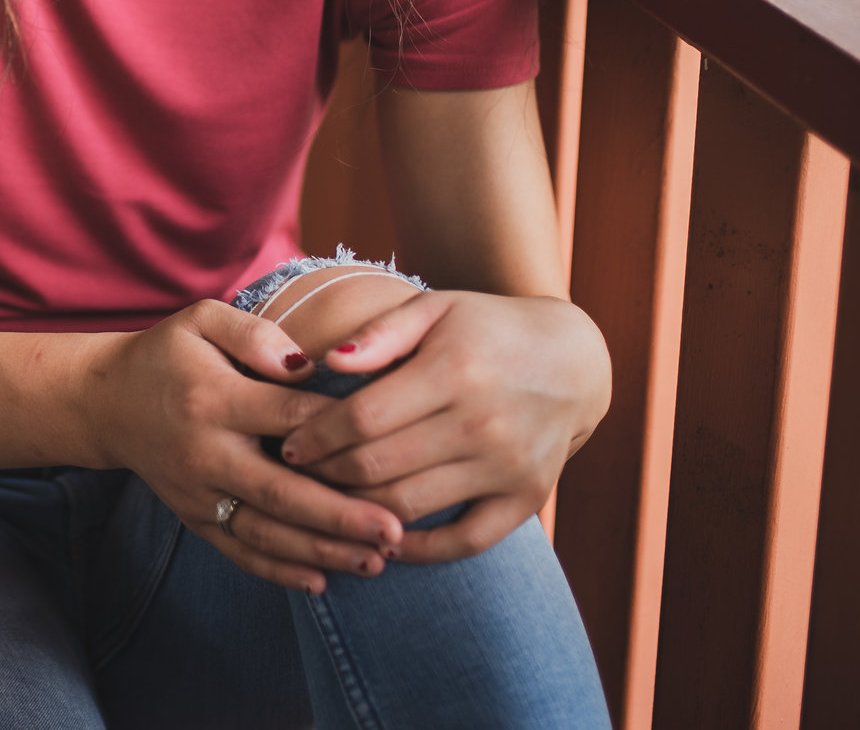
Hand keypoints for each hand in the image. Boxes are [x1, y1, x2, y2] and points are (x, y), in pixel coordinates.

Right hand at [80, 301, 407, 593]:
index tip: (391, 444)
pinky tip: (322, 581)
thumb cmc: (168, 355)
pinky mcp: (194, 517)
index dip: (338, 432)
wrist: (107, 402)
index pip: (287, 417)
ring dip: (321, 551)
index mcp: (214, 398)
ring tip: (376, 561)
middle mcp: (206, 453)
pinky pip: (239, 552)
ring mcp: (198, 493)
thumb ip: (255, 333)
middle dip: (341, 515)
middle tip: (395, 530)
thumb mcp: (201, 320)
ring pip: (265, 532)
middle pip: (281, 491)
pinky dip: (279, 572)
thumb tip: (306, 366)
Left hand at [275, 291, 609, 562]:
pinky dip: (418, 550)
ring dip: (356, 513)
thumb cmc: (485, 329)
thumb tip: (327, 362)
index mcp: (454, 371)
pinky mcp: (526, 499)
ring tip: (325, 504)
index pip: (362, 419)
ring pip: (408, 507)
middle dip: (324, 476)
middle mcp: (483, 424)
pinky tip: (382, 540)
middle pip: (377, 467)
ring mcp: (508, 467)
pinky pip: (464, 542)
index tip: (287, 444)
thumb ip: (379, 333)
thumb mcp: (435, 309)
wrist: (573, 360)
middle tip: (296, 477)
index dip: (315, 436)